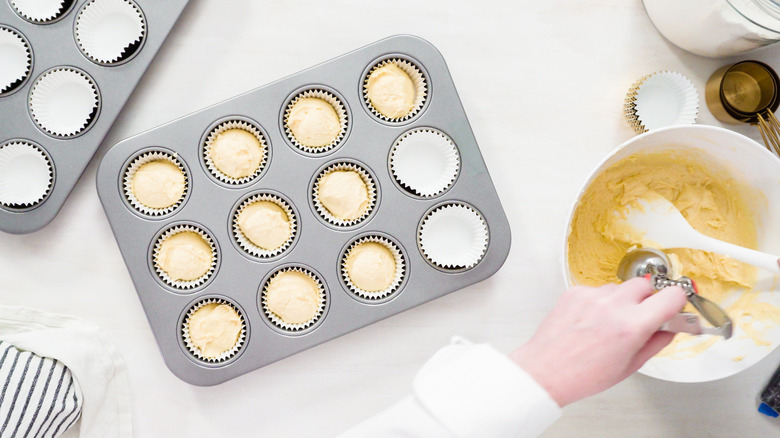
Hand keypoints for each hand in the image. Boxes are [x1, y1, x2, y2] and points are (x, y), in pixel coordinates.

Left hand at [508, 277, 686, 406]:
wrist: (546, 370)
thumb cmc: (583, 375)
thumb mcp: (630, 366)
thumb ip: (655, 343)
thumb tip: (670, 329)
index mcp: (631, 325)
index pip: (671, 295)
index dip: (677, 302)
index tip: (675, 307)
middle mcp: (612, 305)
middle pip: (646, 285)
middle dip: (649, 300)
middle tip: (642, 317)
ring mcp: (592, 296)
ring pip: (620, 288)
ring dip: (622, 300)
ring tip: (610, 324)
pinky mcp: (575, 292)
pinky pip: (597, 290)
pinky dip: (600, 302)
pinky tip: (591, 321)